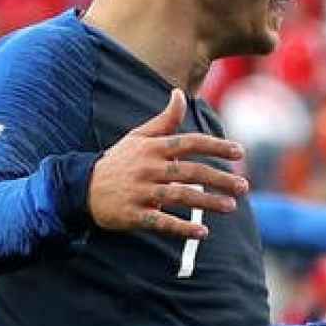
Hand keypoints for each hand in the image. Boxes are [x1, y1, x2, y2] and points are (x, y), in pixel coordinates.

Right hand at [89, 89, 249, 239]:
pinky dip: (182, 228)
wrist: (81, 188)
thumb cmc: (118, 161)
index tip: (239, 152)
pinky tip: (202, 233)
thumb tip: (179, 93)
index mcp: (152, 148)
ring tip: (231, 207)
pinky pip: (161, 222)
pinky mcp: (134, 214)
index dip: (216, 146)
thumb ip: (164, 119)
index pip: (189, 143)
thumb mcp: (138, 137)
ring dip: (207, 203)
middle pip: (190, 172)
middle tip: (244, 186)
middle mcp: (148, 168)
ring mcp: (140, 192)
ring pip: (180, 196)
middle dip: (220, 179)